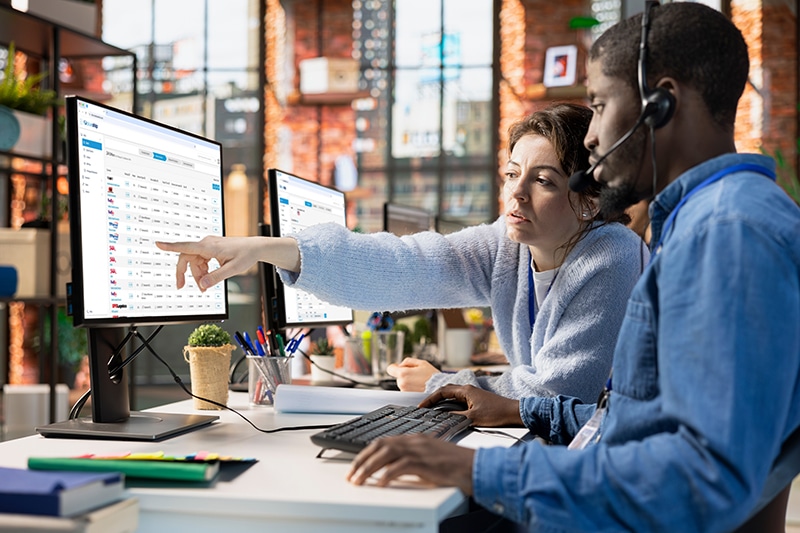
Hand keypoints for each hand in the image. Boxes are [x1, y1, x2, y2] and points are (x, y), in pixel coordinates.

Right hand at [156, 236, 299, 290]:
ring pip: (194, 261)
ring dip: (197, 274)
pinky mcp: (211, 248)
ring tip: (204, 287)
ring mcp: (208, 245)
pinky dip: (202, 270)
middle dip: (184, 273)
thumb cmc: (246, 255)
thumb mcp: (232, 270)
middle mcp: (207, 243)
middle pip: (187, 257)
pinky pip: (200, 260)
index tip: (158, 244)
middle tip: (181, 286)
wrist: (255, 247)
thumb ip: (216, 277)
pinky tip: (207, 278)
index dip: (170, 246)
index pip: (186, 246)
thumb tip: (202, 284)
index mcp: (209, 246)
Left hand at [347, 434, 473, 493]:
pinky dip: (387, 474)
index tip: (356, 464)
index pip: (384, 441)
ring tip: (359, 480)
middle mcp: (415, 441)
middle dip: (361, 459)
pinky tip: (380, 483)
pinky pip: (400, 466)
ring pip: (385, 454)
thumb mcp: (430, 459)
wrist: (475, 466)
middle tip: (351, 474)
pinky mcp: (425, 462)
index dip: (367, 452)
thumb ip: (413, 460)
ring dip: (368, 468)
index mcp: (416, 438)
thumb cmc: (456, 466)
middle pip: (380, 445)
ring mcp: (420, 450)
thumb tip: (393, 471)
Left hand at [387, 357, 438, 391]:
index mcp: (403, 374)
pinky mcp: (408, 397)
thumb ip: (408, 361)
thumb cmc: (432, 376)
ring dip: (408, 382)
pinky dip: (411, 388)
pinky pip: (407, 390)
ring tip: (420, 381)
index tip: (399, 367)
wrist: (440, 388)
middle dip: (405, 374)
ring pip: (403, 383)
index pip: (390, 369)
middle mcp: (402, 384)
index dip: (395, 367)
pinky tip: (420, 387)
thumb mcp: (421, 363)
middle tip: (417, 374)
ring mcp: (404, 392)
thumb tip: (400, 365)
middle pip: (398, 376)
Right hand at [420, 384, 522, 426]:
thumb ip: (456, 417)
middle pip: (446, 391)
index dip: (430, 399)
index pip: (442, 392)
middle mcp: (468, 390)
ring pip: (452, 396)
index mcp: (466, 390)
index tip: (422, 407)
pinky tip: (448, 413)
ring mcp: (473, 395)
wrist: (514, 413)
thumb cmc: (497, 414)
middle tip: (424, 408)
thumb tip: (442, 418)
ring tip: (433, 410)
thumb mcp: (473, 418)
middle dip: (434, 399)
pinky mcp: (477, 401)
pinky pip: (459, 400)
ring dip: (442, 402)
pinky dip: (450, 405)